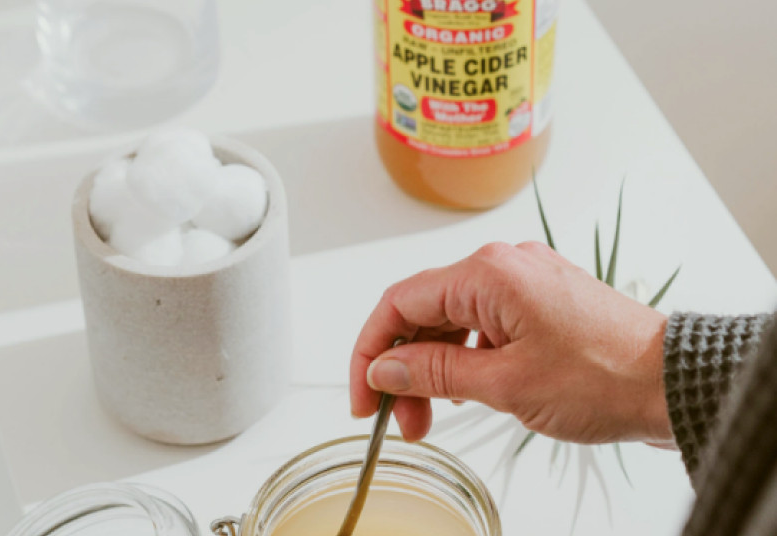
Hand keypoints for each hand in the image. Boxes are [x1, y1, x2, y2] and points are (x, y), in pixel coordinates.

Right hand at [350, 242, 672, 445]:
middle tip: (402, 420)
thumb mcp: (505, 384)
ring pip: (453, 318)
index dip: (371, 352)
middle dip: (405, 367)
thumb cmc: (604, 378)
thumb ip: (434, 373)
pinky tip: (466, 389)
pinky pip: (483, 320)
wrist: (671, 382)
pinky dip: (465, 355)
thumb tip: (384, 369)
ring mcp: (523, 279)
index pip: (400, 303)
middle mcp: (502, 264)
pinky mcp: (539, 297)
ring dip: (435, 366)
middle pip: (425, 311)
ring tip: (432, 416)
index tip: (364, 397)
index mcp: (488, 274)